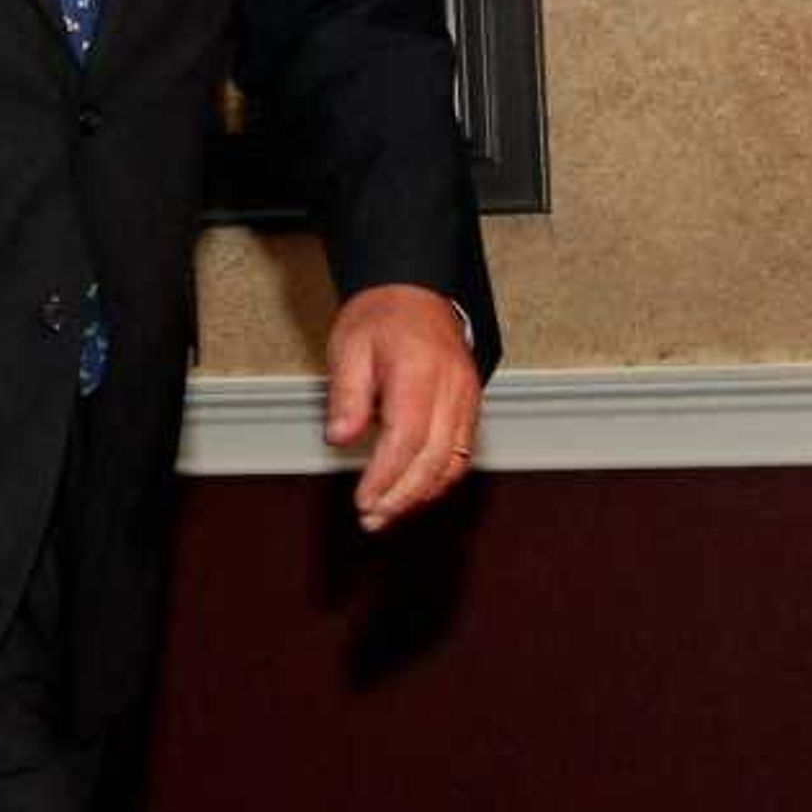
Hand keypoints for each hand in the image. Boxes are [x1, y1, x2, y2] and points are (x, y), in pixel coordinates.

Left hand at [324, 284, 481, 531]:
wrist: (415, 292)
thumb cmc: (381, 317)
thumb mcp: (349, 347)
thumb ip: (346, 395)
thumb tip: (341, 438)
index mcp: (419, 371)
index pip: (406, 438)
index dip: (386, 477)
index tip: (364, 500)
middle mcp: (451, 387)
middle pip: (435, 458)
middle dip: (403, 497)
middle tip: (373, 519)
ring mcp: (467, 397)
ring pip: (454, 462)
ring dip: (422, 496)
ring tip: (389, 514)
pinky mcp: (470, 406)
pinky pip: (461, 453)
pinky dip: (438, 480)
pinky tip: (414, 493)